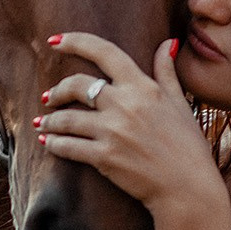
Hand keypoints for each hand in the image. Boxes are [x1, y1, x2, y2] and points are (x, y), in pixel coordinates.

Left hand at [37, 32, 227, 224]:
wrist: (187, 187)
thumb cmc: (188, 146)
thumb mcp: (180, 103)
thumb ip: (166, 72)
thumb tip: (168, 42)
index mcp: (142, 87)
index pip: (104, 52)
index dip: (75, 42)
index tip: (55, 42)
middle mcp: (124, 104)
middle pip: (77, 85)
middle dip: (57, 90)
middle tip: (49, 98)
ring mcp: (112, 131)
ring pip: (67, 118)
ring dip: (50, 120)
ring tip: (42, 123)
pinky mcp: (104, 157)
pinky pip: (69, 146)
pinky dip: (54, 143)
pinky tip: (48, 142)